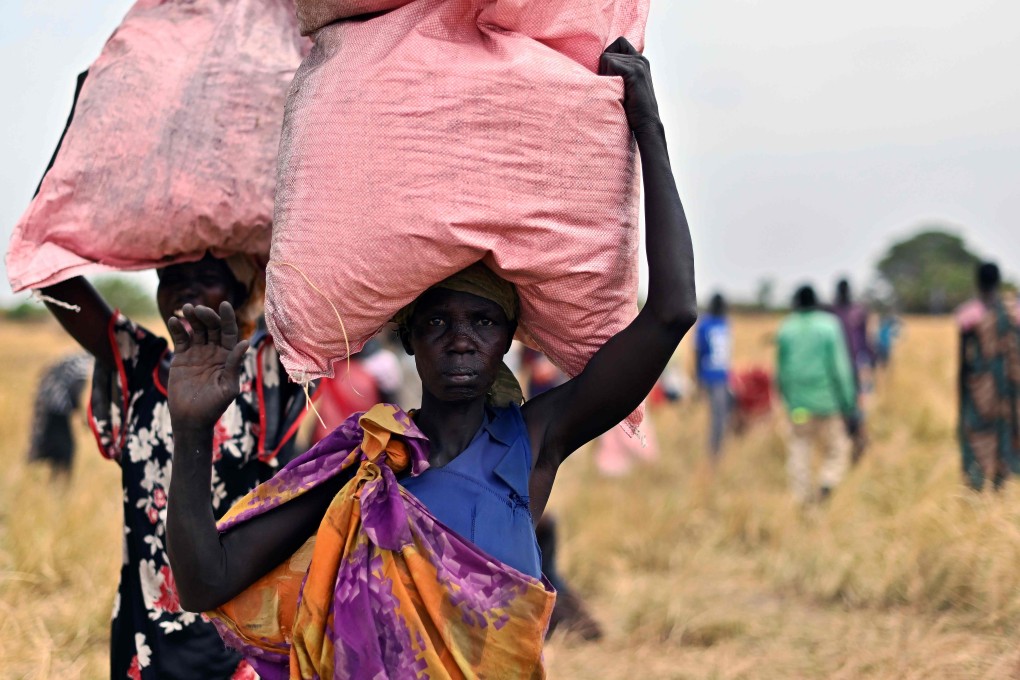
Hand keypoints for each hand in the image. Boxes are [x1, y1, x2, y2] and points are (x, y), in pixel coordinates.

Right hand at [167, 303, 249, 431]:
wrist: (191, 419)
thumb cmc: (214, 406)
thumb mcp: (228, 386)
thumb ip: (234, 364)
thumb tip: (245, 342)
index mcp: (229, 356)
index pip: (229, 332)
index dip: (227, 318)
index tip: (225, 304)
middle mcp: (215, 351)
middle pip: (212, 327)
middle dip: (207, 316)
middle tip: (199, 310)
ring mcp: (198, 352)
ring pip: (197, 329)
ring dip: (192, 318)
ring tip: (187, 308)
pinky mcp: (182, 357)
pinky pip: (181, 338)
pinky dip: (177, 328)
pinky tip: (173, 320)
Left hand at [599, 37, 660, 134]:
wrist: (645, 123)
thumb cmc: (631, 109)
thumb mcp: (624, 85)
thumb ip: (617, 72)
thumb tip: (598, 65)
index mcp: (639, 60)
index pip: (618, 43)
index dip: (609, 56)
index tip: (610, 76)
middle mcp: (640, 59)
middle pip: (608, 52)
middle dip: (604, 70)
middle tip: (614, 88)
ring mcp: (638, 63)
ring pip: (606, 58)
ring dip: (605, 75)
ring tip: (617, 91)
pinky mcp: (635, 70)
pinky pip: (609, 62)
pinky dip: (607, 77)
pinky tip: (617, 90)